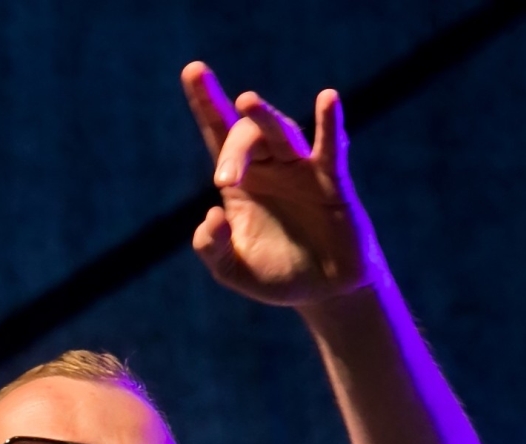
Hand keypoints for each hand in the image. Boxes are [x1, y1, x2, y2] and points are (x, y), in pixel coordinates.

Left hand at [181, 61, 382, 308]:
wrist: (324, 291)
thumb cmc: (277, 274)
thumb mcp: (232, 270)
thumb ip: (212, 248)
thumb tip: (211, 215)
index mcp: (242, 182)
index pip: (219, 133)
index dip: (205, 102)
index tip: (192, 70)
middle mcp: (270, 166)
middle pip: (247, 135)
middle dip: (234, 151)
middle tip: (225, 179)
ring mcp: (302, 170)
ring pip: (281, 133)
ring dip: (264, 118)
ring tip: (245, 100)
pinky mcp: (332, 182)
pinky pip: (330, 149)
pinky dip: (330, 125)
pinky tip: (328, 99)